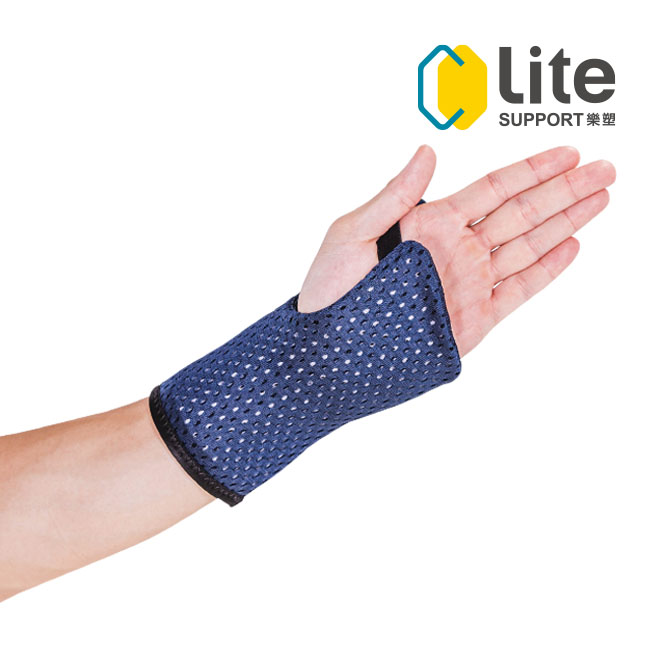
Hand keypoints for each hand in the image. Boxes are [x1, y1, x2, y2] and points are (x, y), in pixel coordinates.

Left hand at [298, 145, 615, 356]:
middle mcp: (456, 248)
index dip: (532, 169)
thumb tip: (427, 151)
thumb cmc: (329, 291)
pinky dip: (546, 270)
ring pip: (528, 246)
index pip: (493, 188)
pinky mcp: (474, 319)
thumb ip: (394, 195)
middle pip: (522, 211)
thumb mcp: (352, 233)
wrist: (329, 354)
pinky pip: (518, 290)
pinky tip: (571, 246)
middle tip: (607, 168)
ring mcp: (468, 283)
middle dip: (565, 190)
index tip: (568, 152)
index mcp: (429, 223)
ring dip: (567, 222)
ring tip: (602, 198)